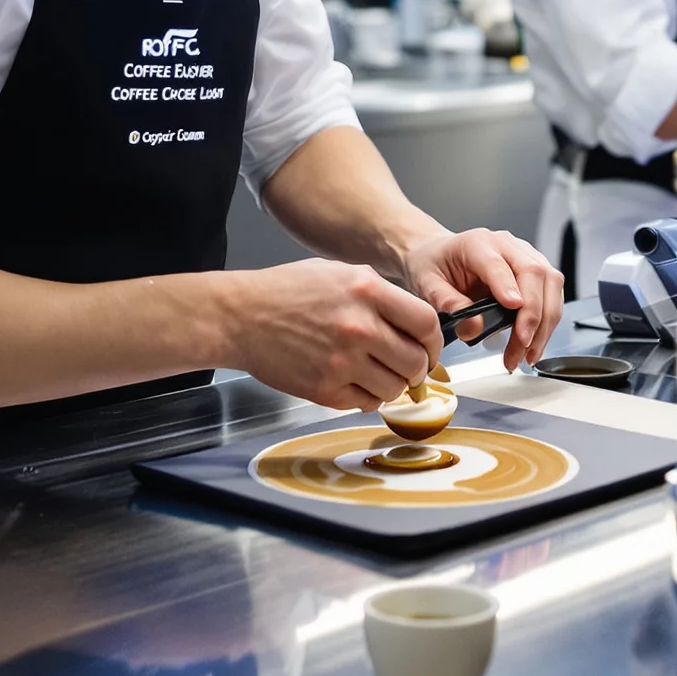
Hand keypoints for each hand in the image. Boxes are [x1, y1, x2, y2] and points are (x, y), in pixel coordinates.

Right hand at [221, 259, 441, 409]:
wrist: (241, 316)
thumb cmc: (287, 291)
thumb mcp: (340, 272)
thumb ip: (380, 294)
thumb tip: (414, 321)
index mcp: (367, 291)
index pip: (426, 323)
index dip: (435, 340)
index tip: (430, 346)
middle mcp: (359, 327)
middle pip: (416, 361)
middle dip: (417, 367)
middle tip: (408, 366)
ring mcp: (342, 362)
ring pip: (395, 388)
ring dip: (393, 385)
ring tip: (377, 373)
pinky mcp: (325, 389)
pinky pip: (367, 403)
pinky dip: (368, 397)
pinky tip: (355, 382)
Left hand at [399, 228, 563, 372]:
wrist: (437, 255)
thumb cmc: (434, 265)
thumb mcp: (427, 285)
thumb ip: (449, 304)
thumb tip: (475, 328)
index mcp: (477, 243)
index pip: (498, 264)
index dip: (509, 290)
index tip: (514, 315)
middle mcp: (506, 245)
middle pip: (535, 274)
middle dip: (533, 316)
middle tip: (521, 346)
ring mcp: (524, 256)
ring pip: (551, 284)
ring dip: (544, 323)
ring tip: (527, 354)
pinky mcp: (535, 271)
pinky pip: (551, 294)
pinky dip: (546, 322)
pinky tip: (533, 344)